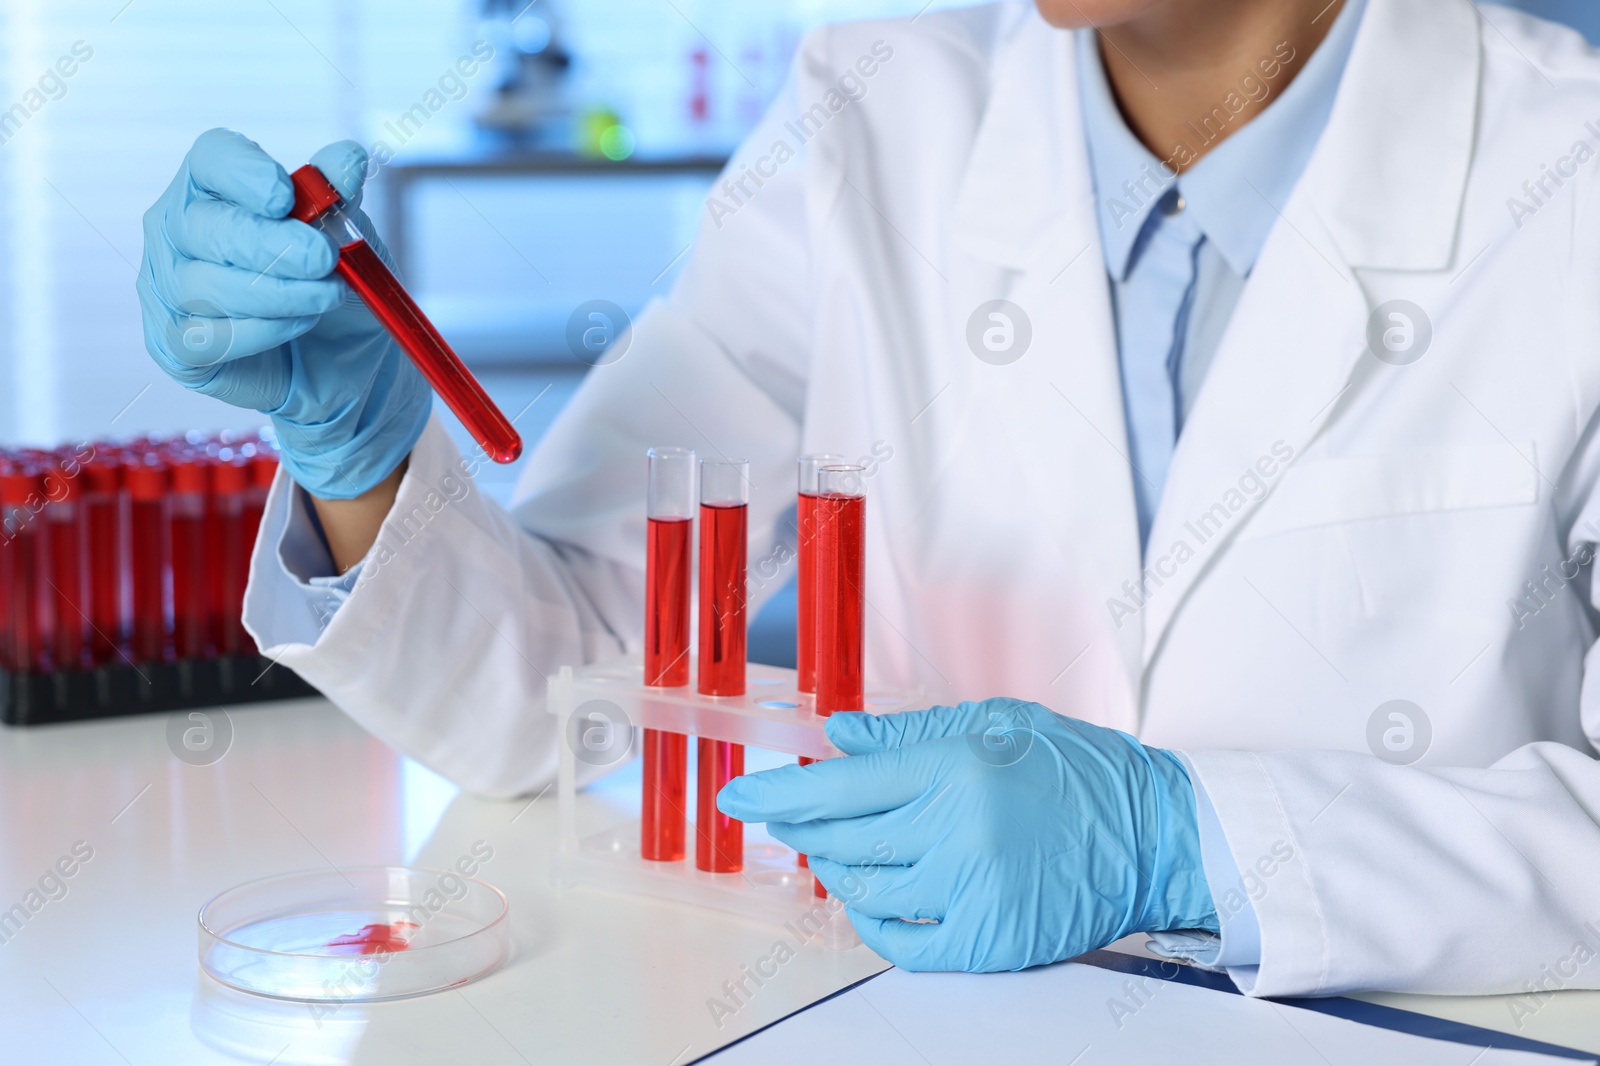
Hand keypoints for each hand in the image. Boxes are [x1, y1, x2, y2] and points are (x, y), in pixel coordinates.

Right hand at [138, 128, 429, 499]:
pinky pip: (210, 337)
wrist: (342, 358)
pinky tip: (300, 324)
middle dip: (273, 245)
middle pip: (206, 225)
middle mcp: (177, 229)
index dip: (244, 173)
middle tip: (324, 258)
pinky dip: (264, 331)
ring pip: (208, 285)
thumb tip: (348, 160)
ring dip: (280, 293)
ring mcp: (167, 286)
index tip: (286, 197)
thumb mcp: (349, 237)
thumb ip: (341, 196)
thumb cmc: (332, 284)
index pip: (211, 159)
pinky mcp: (175, 343)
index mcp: (215, 185)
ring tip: (328, 295)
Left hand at [717, 699, 1217, 971]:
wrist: (1152, 833)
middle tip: (786, 820)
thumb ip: (907, 735)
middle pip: (845, 842)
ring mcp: (973, 893)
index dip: (782, 794)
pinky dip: (874, 925)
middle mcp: (958, 831)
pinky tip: (871, 902)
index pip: (842, 786)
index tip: (740, 797)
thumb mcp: (994, 723)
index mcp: (956, 767)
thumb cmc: (1075, 769)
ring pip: (867, 893)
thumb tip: (836, 737)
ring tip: (836, 853)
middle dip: (803, 831)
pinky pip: (903, 945)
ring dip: (838, 873)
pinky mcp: (991, 941)